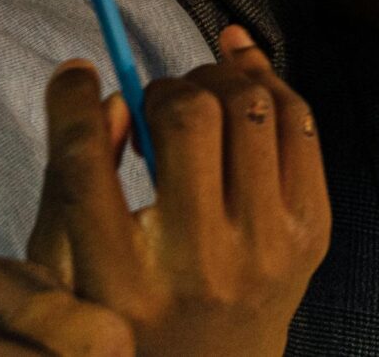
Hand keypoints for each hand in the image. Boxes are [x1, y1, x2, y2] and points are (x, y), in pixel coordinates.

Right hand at [28, 27, 331, 356]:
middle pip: (185, 119)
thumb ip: (70, 183)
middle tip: (157, 100)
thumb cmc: (130, 311)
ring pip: (249, 106)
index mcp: (117, 280)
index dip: (73, 101)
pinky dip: (267, 80)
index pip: (86, 163)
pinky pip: (297, 122)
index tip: (77, 73)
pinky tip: (242, 68)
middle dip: (165, 87)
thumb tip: (115, 96)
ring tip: (199, 92)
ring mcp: (265, 248)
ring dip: (218, 79)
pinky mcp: (311, 232)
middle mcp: (196, 264)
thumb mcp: (67, 271)